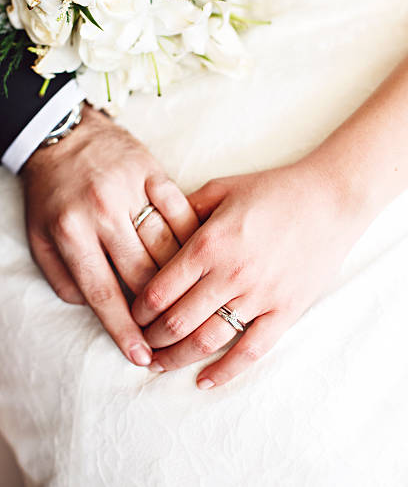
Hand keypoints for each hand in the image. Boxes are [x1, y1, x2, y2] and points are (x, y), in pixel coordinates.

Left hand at [22, 104, 198, 366]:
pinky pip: (181, 211)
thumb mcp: (39, 236)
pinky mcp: (154, 171)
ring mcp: (131, 190)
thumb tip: (92, 306)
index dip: (123, 328)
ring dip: (181, 280)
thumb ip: (62, 277)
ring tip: (193, 306)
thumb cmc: (51, 190)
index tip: (141, 356)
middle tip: (171, 335)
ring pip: (165, 245)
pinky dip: (192, 237)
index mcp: (70, 231)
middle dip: (158, 312)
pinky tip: (202, 259)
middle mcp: (103, 212)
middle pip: (140, 273)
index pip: (102, 291)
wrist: (64, 132)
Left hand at [132, 160, 366, 387]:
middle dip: (152, 339)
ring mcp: (259, 296)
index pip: (158, 291)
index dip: (138, 310)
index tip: (132, 316)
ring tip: (160, 364)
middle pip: (176, 322)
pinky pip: (251, 352)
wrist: (329, 199)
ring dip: (177, 359)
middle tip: (142, 343)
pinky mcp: (285, 311)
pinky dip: (225, 372)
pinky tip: (204, 381)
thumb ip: (185, 207)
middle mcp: (229, 274)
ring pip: (207, 341)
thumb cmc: (273, 190)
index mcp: (208, 243)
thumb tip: (153, 223)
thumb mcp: (222, 188)